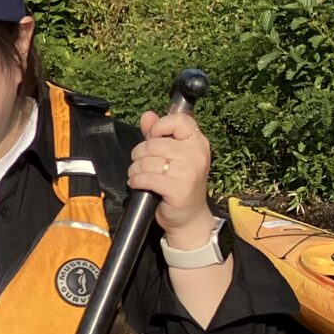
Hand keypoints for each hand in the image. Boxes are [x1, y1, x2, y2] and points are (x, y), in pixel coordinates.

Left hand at [131, 107, 213, 240]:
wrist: (188, 217)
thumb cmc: (178, 183)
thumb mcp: (171, 156)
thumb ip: (158, 134)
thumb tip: (147, 115)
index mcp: (197, 142)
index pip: (179, 120)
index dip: (159, 127)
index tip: (152, 138)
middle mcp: (197, 154)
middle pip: (154, 143)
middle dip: (139, 154)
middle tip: (140, 164)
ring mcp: (189, 171)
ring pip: (147, 161)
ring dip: (135, 170)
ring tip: (138, 176)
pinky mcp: (179, 188)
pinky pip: (147, 177)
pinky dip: (137, 181)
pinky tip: (137, 184)